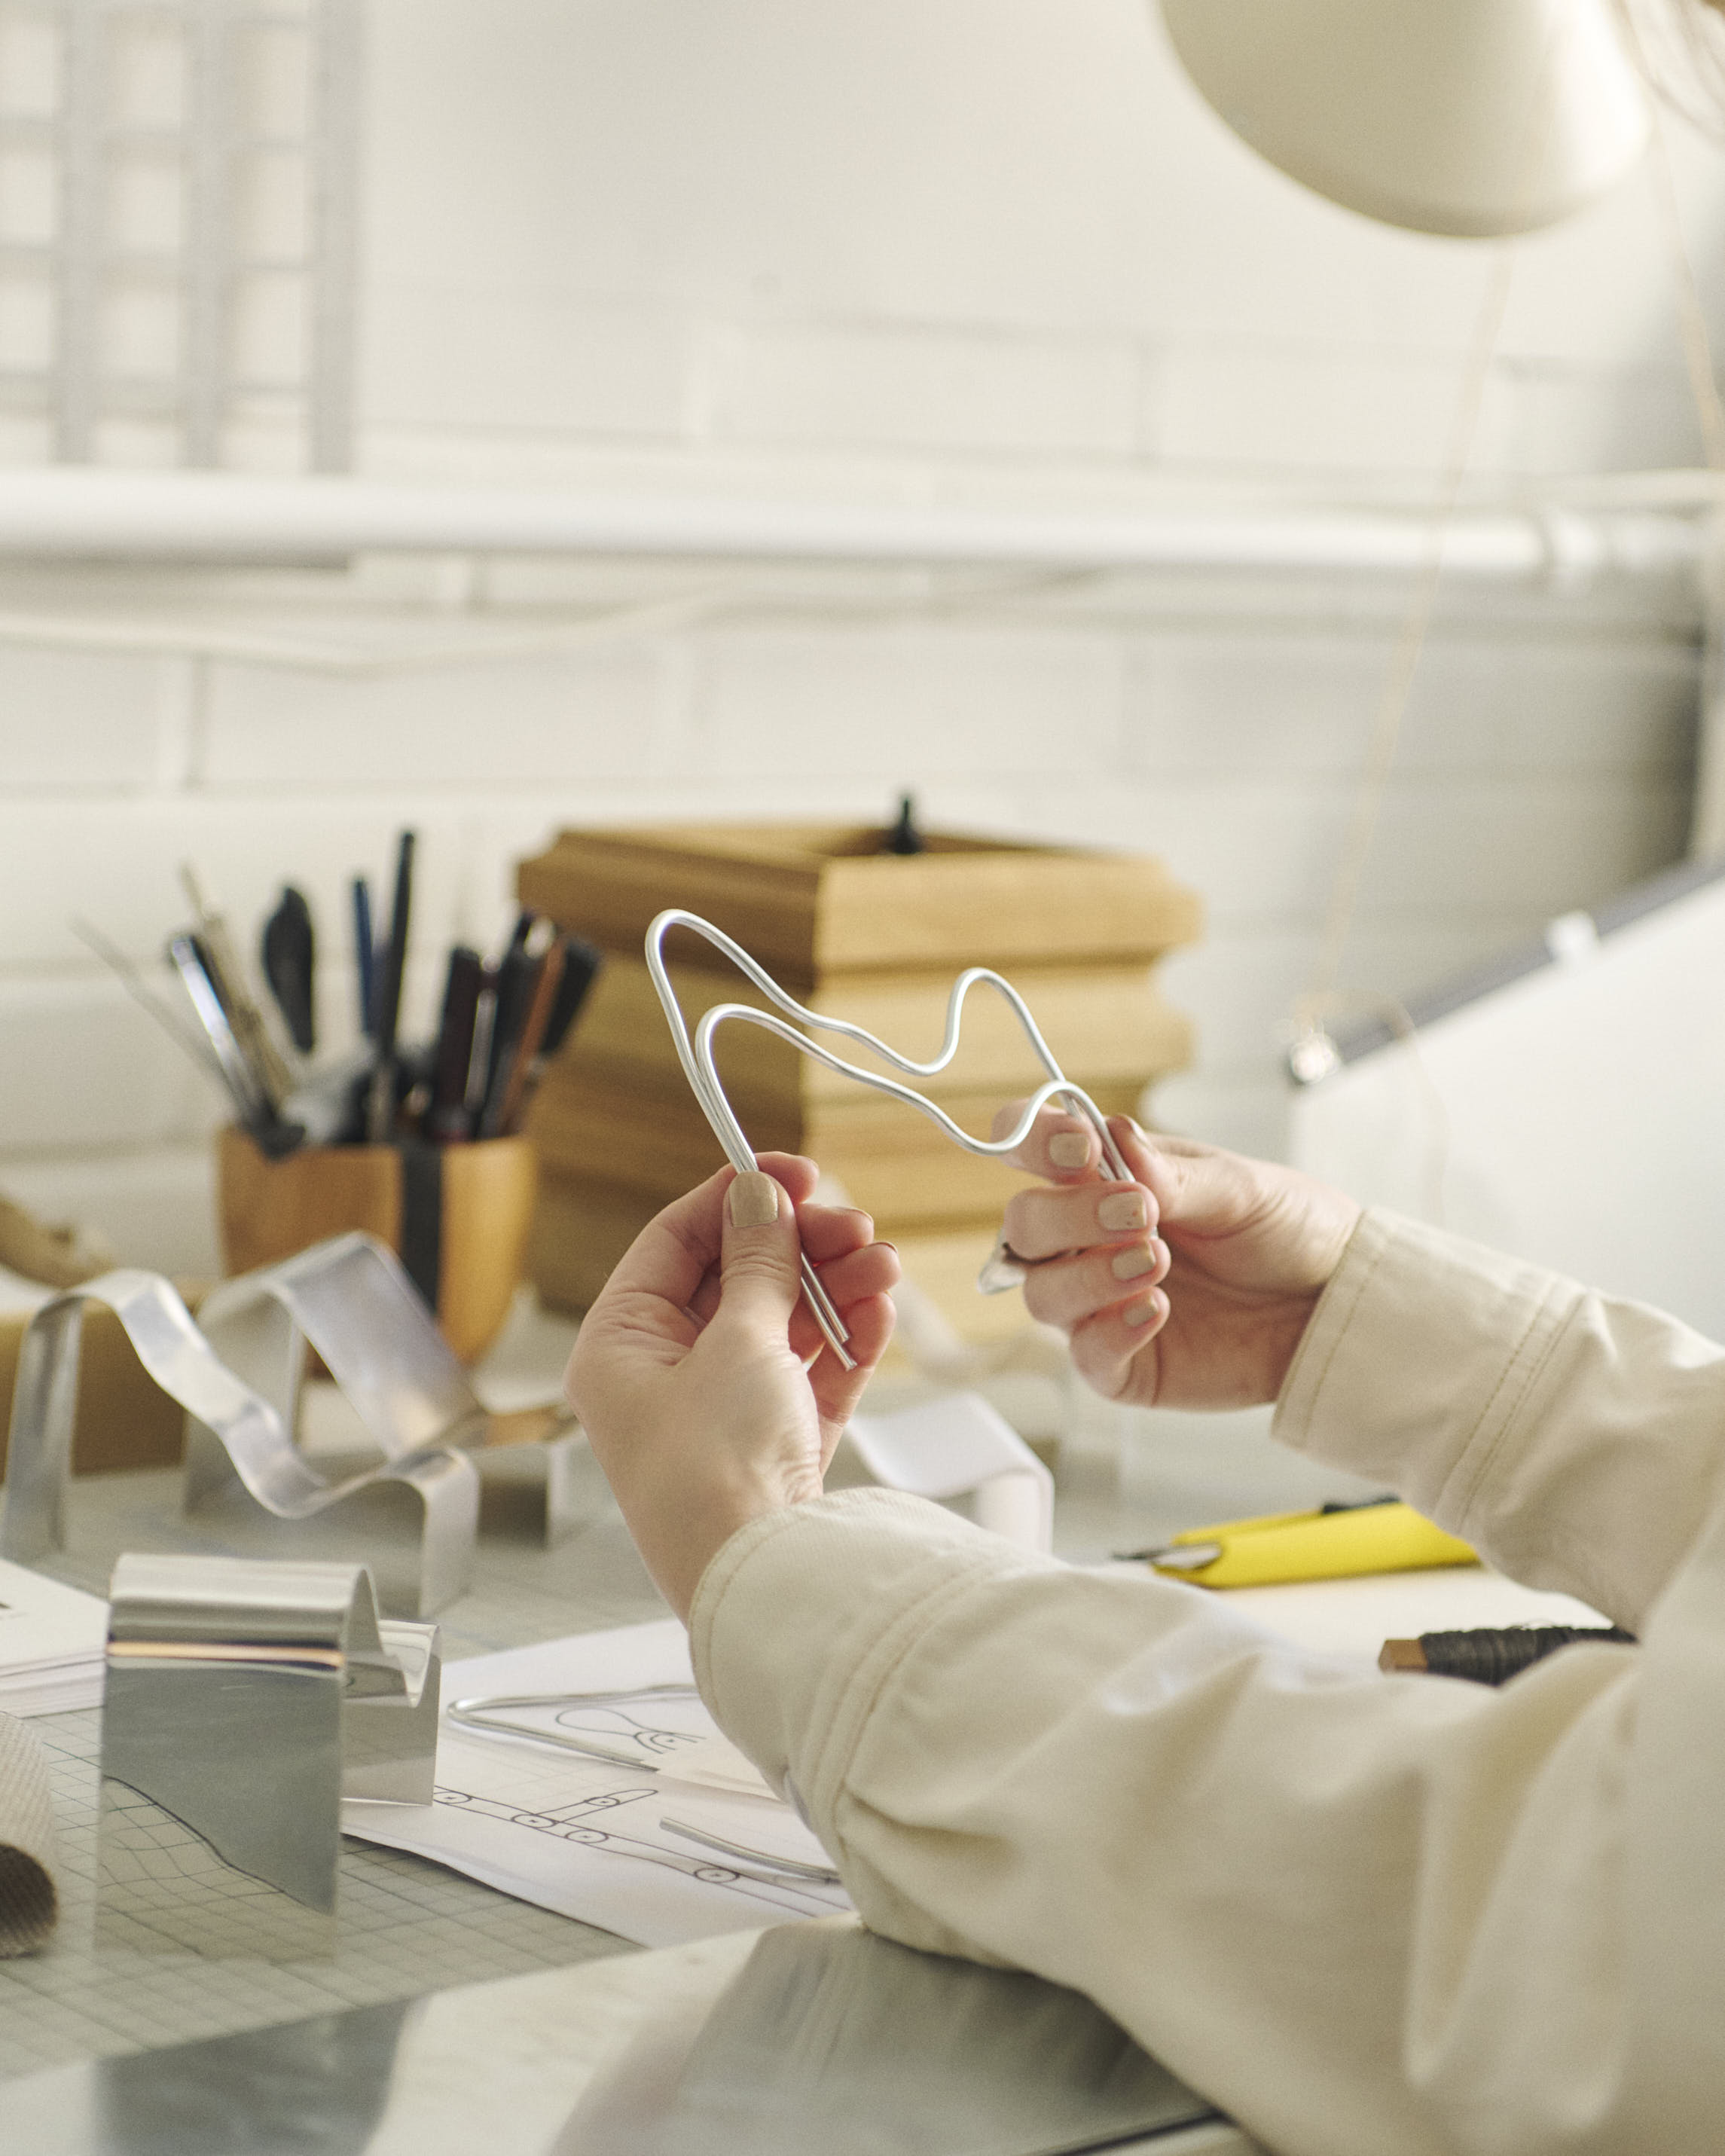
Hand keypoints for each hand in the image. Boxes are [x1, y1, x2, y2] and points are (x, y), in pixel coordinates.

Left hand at [565, 1154, 899, 1619]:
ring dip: (834, 1289)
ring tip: (882, 1266)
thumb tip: (758, 1196)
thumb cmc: (717, 1470)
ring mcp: (721, 1414)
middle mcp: (663, 1377)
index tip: (793, 1171)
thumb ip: (757, 1262)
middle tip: (853, 1223)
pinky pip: (811, 1375)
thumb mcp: (738, 1341)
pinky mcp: (775, 1447)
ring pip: (782, 1325)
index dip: (735, 1198)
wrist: (763, 1580)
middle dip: (801, 1248)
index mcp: (620, 1347)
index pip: (673, 1243)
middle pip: (735, 1280)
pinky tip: (878, 1311)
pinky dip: (845, 1341)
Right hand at [994, 1109, 1360, 1411]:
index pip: (1029, 1147)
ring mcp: (1098, 1303)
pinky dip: (1111, 1331)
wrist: (1332, 1300)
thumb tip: (1113, 1137)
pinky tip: (1155, 1310)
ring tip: (1155, 1262)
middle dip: (1067, 1215)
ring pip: (1041, 1292)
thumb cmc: (1284, 1229)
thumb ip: (1172, 1173)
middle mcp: (1087, 1240)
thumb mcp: (1240, 1187)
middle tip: (1137, 1212)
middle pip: (1024, 1225)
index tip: (1080, 1147)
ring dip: (1089, 1274)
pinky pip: (1086, 1355)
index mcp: (1105, 1177)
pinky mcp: (1122, 1364)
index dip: (1033, 1140)